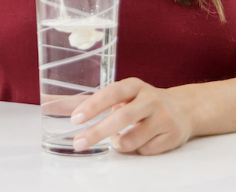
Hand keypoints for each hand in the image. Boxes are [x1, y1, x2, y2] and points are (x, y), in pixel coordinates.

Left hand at [71, 78, 193, 155]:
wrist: (184, 109)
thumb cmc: (142, 101)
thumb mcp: (122, 95)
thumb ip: (91, 100)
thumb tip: (51, 102)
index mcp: (134, 86)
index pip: (111, 93)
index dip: (93, 106)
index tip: (75, 118)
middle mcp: (150, 99)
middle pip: (121, 118)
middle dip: (97, 132)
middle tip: (78, 143)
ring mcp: (163, 118)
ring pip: (133, 139)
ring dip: (119, 143)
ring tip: (118, 139)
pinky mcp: (172, 136)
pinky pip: (145, 150)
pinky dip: (137, 149)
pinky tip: (141, 140)